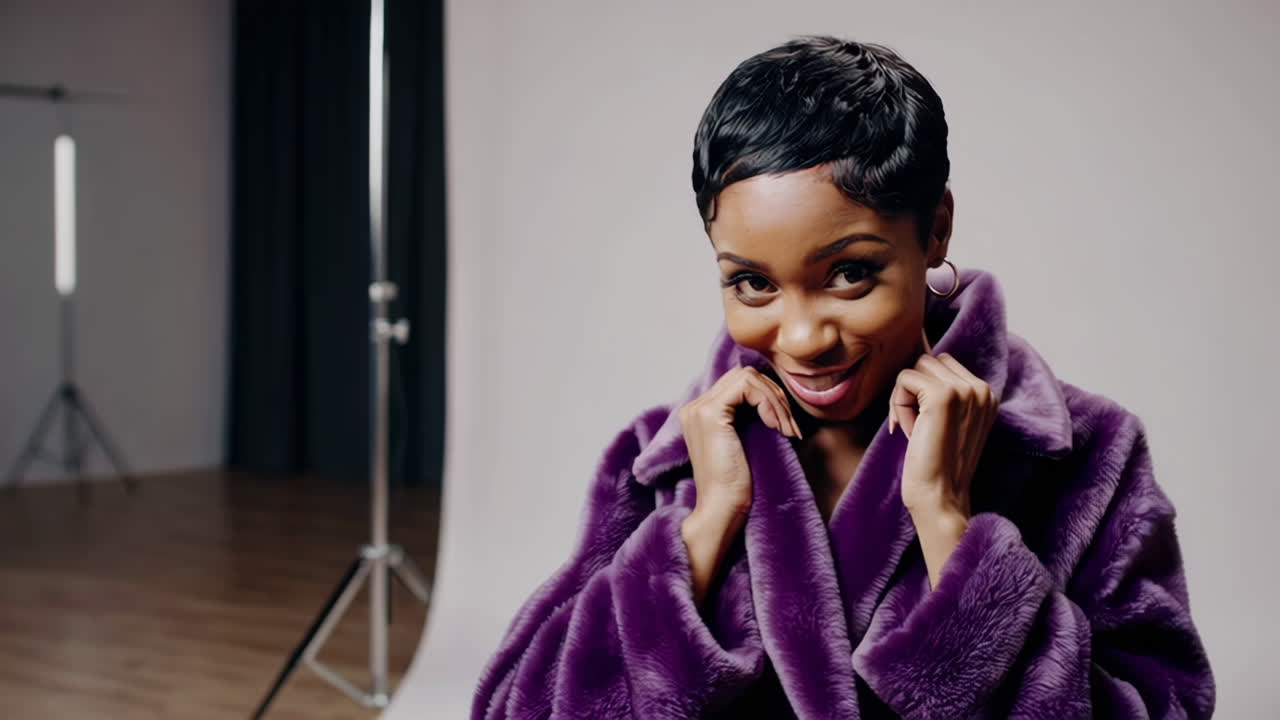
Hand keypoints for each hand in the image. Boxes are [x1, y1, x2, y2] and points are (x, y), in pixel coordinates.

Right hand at [678, 366, 800, 517]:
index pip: (740, 383)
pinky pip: (747, 386)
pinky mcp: (709, 414)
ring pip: (748, 377)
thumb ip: (750, 417)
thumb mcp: (746, 442)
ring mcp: (699, 408)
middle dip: (775, 396)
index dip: (769, 397)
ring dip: (776, 400)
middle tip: (791, 427)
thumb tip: (777, 395)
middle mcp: (695, 406)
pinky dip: (769, 403)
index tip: (786, 427)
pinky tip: (776, 427)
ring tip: (787, 429)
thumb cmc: (737, 485)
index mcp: (701, 413)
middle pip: (744, 375)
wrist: (722, 510)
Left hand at [888, 351, 997, 518]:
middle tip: (919, 428)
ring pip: (915, 368)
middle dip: (914, 392)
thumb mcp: (949, 421)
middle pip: (928, 361)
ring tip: (917, 430)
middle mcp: (981, 388)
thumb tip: (918, 359)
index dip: (924, 391)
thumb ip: (944, 392)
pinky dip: (898, 406)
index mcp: (987, 393)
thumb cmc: (938, 463)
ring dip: (905, 398)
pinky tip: (910, 433)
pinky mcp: (941, 396)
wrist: (940, 497)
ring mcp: (964, 390)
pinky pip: (903, 379)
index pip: (942, 363)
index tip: (928, 425)